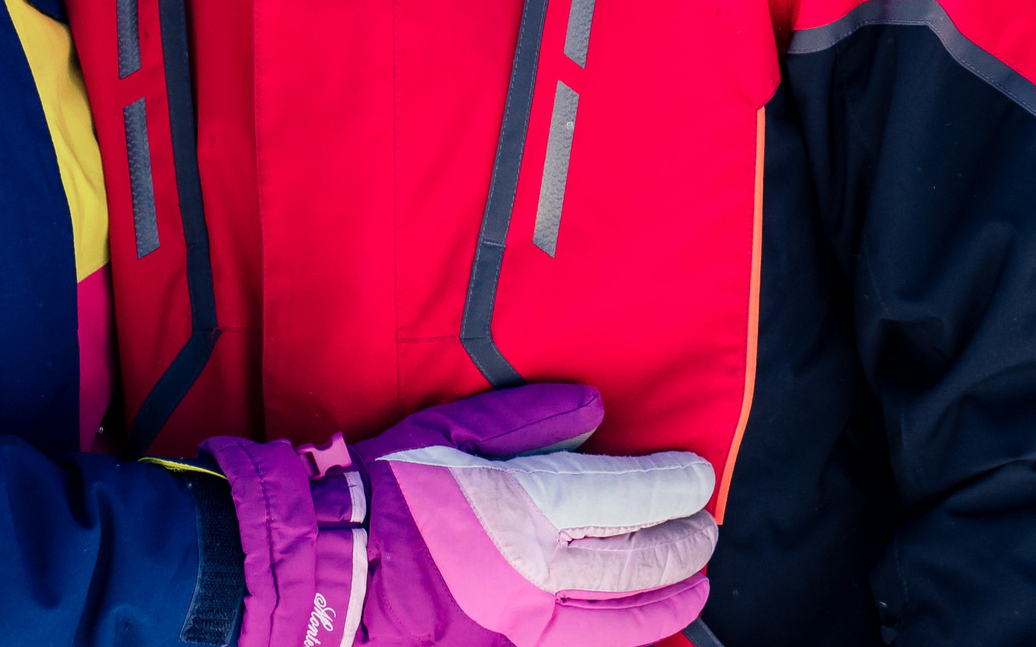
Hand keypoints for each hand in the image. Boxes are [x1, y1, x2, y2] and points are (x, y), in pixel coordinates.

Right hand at [207, 383, 714, 646]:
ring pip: (621, 621)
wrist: (329, 567)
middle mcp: (540, 574)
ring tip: (693, 588)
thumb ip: (529, 420)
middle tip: (706, 532)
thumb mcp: (453, 433)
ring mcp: (525, 625)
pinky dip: (621, 640)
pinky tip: (637, 631)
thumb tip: (595, 411)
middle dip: (684, 547)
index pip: (629, 499)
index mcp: (529, 508)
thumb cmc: (386, 490)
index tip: (698, 479)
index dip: (674, 488)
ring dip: (668, 603)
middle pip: (638, 565)